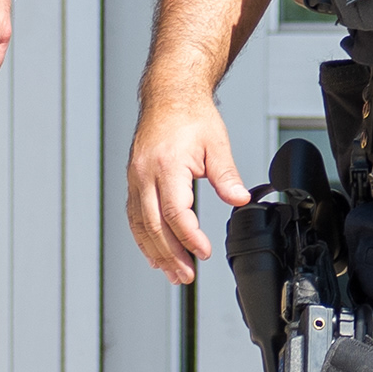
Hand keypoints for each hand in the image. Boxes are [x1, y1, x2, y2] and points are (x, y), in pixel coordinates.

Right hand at [126, 92, 247, 284]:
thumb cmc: (192, 116)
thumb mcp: (217, 143)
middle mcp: (144, 174)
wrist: (169, 95)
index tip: (204, 252)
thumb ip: (226, 175)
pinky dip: (143, 238)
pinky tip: (154, 254)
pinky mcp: (133, 181)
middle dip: (170, 255)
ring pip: (139, 225)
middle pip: (153, 225)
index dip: (188, 237)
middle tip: (186, 276)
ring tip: (172, 273)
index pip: (175, 212)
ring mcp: (135, 179)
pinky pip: (134, 216)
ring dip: (155, 252)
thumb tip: (240, 199)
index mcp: (166, 165)